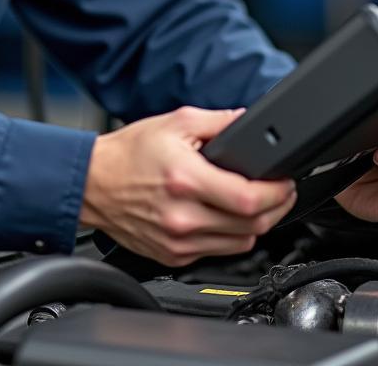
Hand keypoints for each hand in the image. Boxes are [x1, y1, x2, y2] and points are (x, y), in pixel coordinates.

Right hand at [80, 106, 296, 266]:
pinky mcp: (174, 256)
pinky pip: (219, 252)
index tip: (285, 182)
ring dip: (257, 224)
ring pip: (242, 243)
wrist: (93, 183)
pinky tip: (225, 215)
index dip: (278, 192)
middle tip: (279, 191)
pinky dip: (231, 235)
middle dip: (276, 207)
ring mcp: (179, 241)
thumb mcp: (175, 122)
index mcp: (186, 180)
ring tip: (255, 202)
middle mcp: (183, 216)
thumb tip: (248, 121)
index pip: (250, 199)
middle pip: (253, 226)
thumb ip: (218, 121)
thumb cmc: (128, 153)